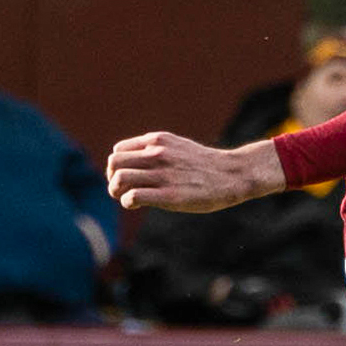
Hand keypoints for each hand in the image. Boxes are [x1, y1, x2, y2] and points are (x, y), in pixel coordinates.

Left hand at [106, 130, 281, 212]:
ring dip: (116, 192)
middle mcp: (157, 153)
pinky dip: (128, 202)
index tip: (128, 179)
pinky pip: (132, 196)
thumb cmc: (204, 165)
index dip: (118, 167)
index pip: (118, 151)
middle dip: (113, 179)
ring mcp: (163, 174)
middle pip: (113, 163)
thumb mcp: (177, 146)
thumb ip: (155, 150)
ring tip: (128, 199)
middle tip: (123, 191)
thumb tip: (133, 162)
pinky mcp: (169, 195)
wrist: (232, 175)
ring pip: (119, 179)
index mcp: (158, 140)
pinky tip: (138, 204)